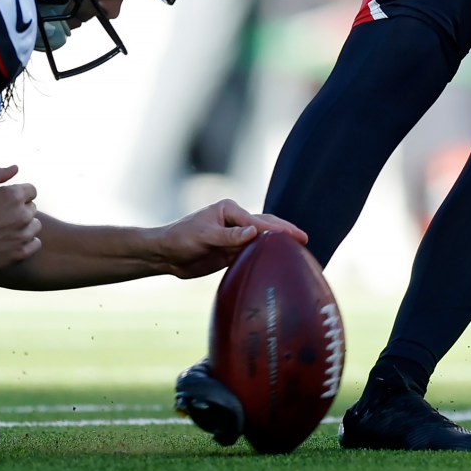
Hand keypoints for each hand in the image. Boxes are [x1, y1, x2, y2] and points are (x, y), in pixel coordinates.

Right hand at [0, 165, 41, 272]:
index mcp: (14, 196)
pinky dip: (27, 242)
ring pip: (35, 225)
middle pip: (32, 208)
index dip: (18, 194)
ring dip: (25, 225)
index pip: (31, 190)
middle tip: (1, 216)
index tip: (5, 201)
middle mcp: (23, 215)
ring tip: (6, 229)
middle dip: (20, 209)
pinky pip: (35, 243)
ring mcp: (23, 235)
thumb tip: (15, 168)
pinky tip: (13, 241)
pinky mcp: (21, 253)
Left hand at [155, 200, 307, 279]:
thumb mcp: (204, 236)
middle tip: (304, 238)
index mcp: (230, 210)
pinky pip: (253, 253)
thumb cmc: (180, 238)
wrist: (165, 255)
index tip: (295, 235)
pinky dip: (266, 256)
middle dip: (285, 231)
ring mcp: (234, 237)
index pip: (258, 221)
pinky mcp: (232, 251)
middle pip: (265, 225)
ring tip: (299, 249)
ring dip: (278, 243)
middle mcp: (235, 221)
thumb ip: (229, 236)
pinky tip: (278, 260)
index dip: (277, 229)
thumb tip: (254, 232)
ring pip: (262, 239)